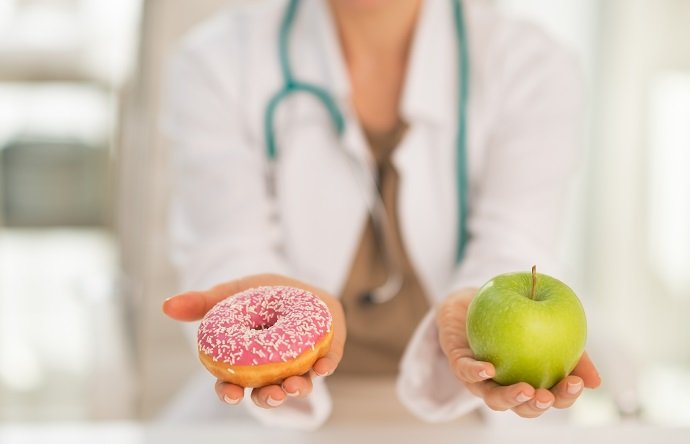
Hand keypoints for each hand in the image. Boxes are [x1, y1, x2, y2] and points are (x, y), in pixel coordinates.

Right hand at [162, 274, 345, 408]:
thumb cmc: (261, 294)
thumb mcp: (231, 294)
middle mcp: (274, 370)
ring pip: (298, 384)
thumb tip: (166, 306)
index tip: (230, 393)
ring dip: (297, 388)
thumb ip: (202, 302)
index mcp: (248, 362)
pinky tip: (324, 366)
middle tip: (271, 394)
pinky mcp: (326, 349)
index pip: (234, 385)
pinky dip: (326, 365)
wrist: (298, 284)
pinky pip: (327, 361)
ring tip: (295, 385)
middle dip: (268, 398)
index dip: (230, 393)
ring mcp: (301, 363)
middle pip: (267, 392)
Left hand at [437, 288, 600, 417]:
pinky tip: (488, 369)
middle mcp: (505, 386)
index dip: (564, 396)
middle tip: (547, 397)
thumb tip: (596, 383)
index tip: (576, 383)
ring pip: (493, 398)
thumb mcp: (547, 329)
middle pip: (522, 407)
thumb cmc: (515, 318)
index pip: (551, 398)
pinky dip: (476, 373)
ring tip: (525, 390)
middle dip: (536, 406)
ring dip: (509, 398)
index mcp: (530, 381)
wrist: (474, 301)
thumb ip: (571, 351)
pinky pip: (466, 371)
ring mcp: (481, 379)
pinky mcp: (459, 363)